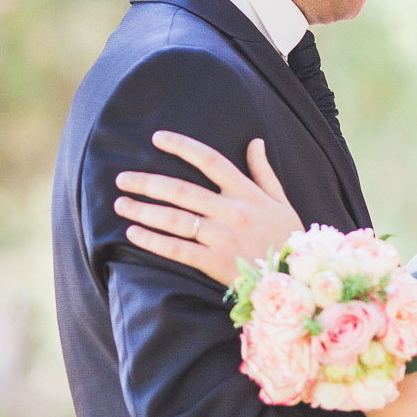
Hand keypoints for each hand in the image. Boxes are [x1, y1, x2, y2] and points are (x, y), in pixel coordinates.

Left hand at [115, 132, 303, 286]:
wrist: (295, 278)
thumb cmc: (287, 236)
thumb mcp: (280, 200)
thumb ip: (264, 171)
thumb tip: (255, 141)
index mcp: (246, 192)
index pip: (210, 160)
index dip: (182, 146)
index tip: (156, 138)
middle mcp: (231, 211)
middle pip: (181, 190)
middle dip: (147, 182)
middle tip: (122, 179)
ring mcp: (222, 237)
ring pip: (174, 219)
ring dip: (143, 210)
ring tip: (121, 204)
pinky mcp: (214, 262)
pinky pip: (177, 249)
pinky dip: (153, 241)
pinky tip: (133, 233)